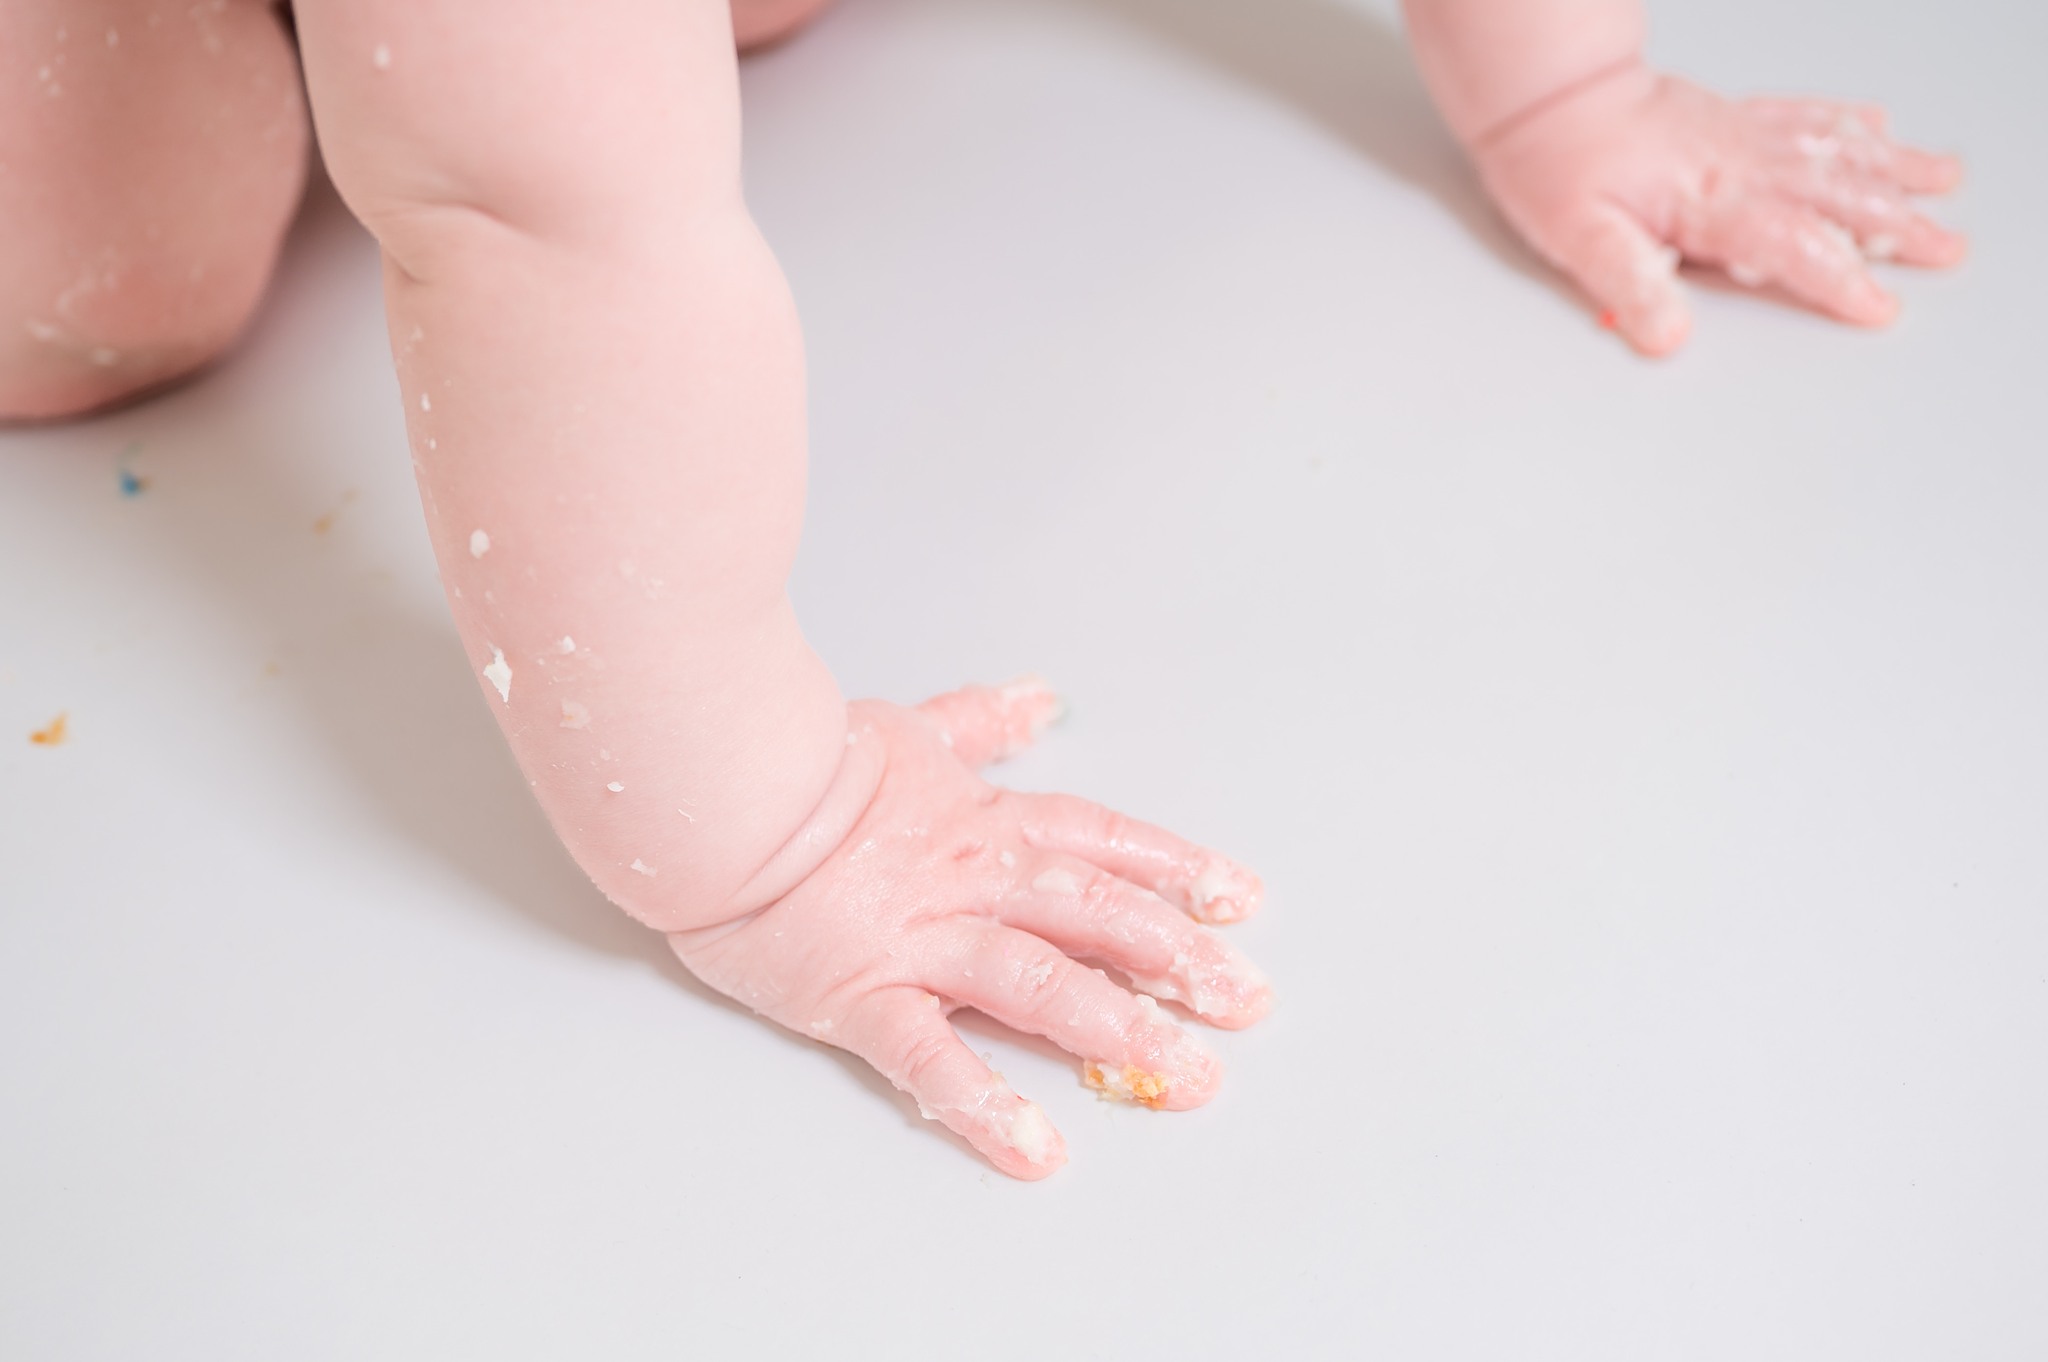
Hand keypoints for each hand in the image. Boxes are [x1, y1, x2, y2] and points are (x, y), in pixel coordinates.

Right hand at [665, 679, 1272, 1178]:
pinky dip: (986, 1105)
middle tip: (1247, 1003)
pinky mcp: (864, 995)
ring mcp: (924, 940)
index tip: (1238, 903)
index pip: (1102, 844)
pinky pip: (932, 1059)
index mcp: (986, 822)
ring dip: (1120, 1031)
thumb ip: (981, 721)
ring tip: (1186, 1079)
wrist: (718, 790)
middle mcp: (974, 880)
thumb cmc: (804, 762)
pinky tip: (1036, 1148)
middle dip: (1179, 962)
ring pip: (1042, 986)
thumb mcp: (911, 729)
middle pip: (1098, 918)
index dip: (1175, 872)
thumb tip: (1040, 698)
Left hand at [1473, 62, 1963, 355]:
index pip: (1790, 246)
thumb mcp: (1578, 239)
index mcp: (1708, 201)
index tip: (1879, 307)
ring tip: (1943, 186)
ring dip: (1892, 170)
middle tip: (1946, 250)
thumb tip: (1667, 335)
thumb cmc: (1557, 165)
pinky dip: (1847, 124)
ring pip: (1833, 151)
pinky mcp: (1730, 118)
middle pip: (1834, 197)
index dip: (1837, 281)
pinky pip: (1803, 116)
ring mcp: (1739, 137)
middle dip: (1896, 226)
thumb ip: (1629, 286)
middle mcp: (1737, 164)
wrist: (1546, 98)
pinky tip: (1879, 126)